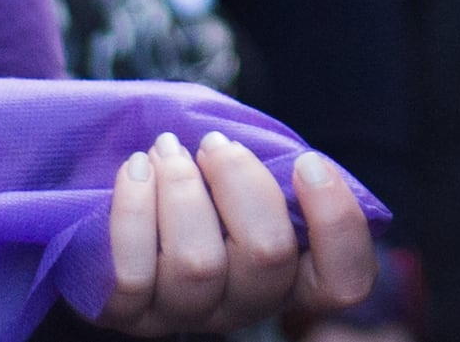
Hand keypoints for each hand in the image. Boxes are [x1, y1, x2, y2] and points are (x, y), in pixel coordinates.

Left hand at [94, 134, 374, 333]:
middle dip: (240, 179)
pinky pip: (132, 274)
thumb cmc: (198, 182)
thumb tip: (289, 158)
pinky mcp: (128, 315)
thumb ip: (275, 172)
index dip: (336, 223)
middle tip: (213, 143)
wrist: (116, 201)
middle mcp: (244, 306)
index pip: (343, 282)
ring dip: (181, 187)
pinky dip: (134, 210)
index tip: (307, 162)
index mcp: (289, 276)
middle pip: (267, 254)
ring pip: (196, 264)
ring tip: (167, 149)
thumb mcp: (246, 177)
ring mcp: (185, 315)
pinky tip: (135, 170)